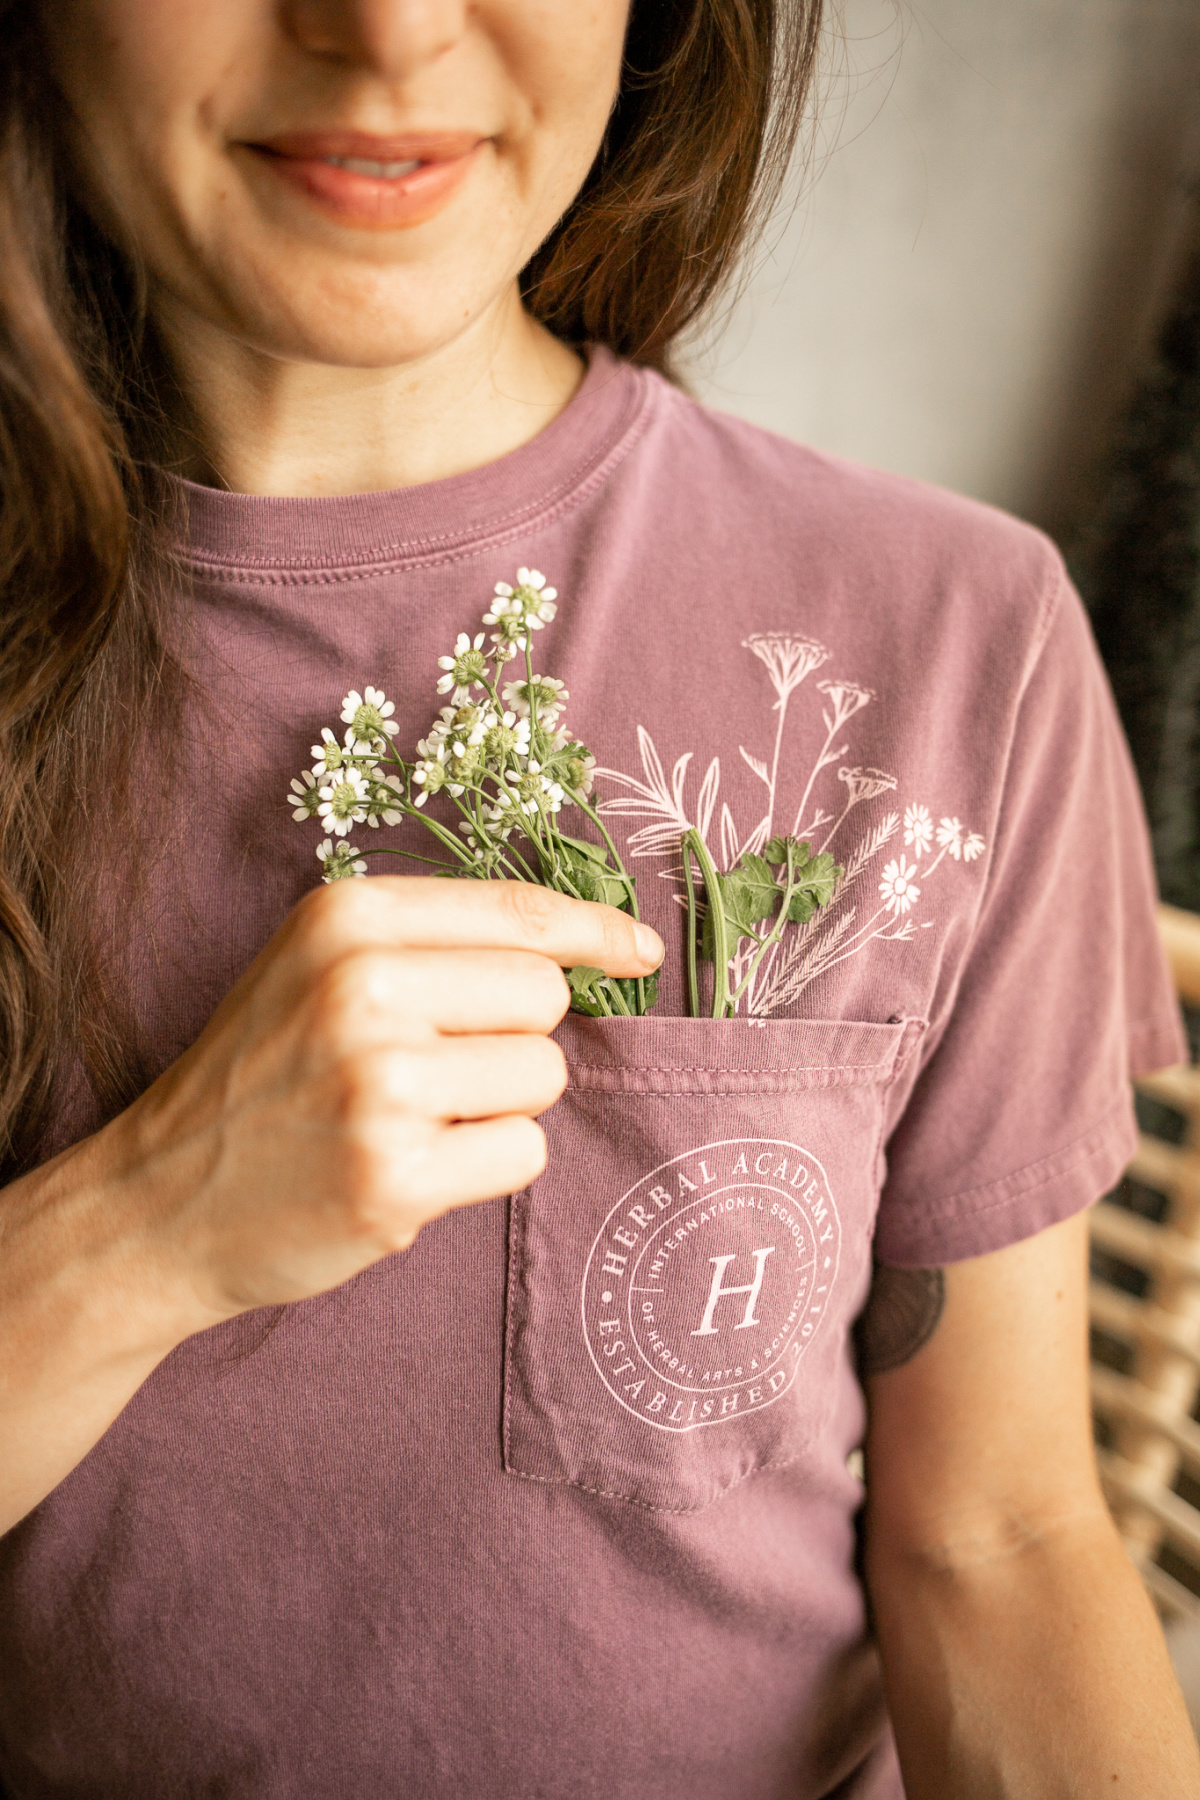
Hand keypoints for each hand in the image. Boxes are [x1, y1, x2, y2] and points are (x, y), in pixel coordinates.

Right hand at [115, 878, 662, 1320]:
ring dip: (499, 1107)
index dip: (593, 931)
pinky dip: (486, 1166)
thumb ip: (436, 943)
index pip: (516, 912)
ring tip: (412, 1120)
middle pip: (545, 997)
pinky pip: (523, 1152)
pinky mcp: (395, 1175)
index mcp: (343, 918)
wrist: (157, 1202)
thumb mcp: (318, 968)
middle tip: (432, 1069)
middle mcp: (361, 987)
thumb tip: (603, 944)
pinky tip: (411, 1166)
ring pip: (543, 1076)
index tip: (638, 950)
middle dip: (512, 1037)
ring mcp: (378, 1084)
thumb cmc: (261, 1077)